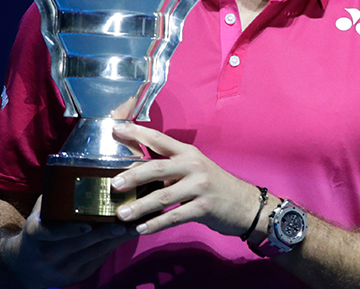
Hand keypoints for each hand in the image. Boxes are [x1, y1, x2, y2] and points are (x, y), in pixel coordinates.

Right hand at [3, 196, 131, 287]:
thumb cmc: (38, 231)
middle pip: (81, 243)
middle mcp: (48, 252)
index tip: (87, 225)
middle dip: (105, 231)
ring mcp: (63, 267)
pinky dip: (115, 245)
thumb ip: (55, 197)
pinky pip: (99, 259)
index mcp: (36, 234)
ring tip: (135, 224)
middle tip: (126, 218)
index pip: (50, 233)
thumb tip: (76, 169)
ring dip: (117, 238)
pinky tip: (129, 234)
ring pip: (95, 251)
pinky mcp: (77, 275)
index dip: (69, 230)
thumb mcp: (38, 214)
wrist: (24, 267)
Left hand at [109, 123, 258, 236]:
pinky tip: (141, 228)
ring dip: (140, 207)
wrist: (245, 204)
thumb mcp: (195, 170)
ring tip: (121, 214)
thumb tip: (133, 174)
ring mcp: (200, 186)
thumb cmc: (214, 186)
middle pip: (157, 168)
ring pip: (163, 196)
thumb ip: (169, 169)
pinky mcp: (204, 207)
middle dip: (133, 176)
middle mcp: (194, 166)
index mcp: (189, 153)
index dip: (137, 133)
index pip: (159, 139)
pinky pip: (174, 216)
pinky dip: (156, 224)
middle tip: (114, 184)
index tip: (116, 129)